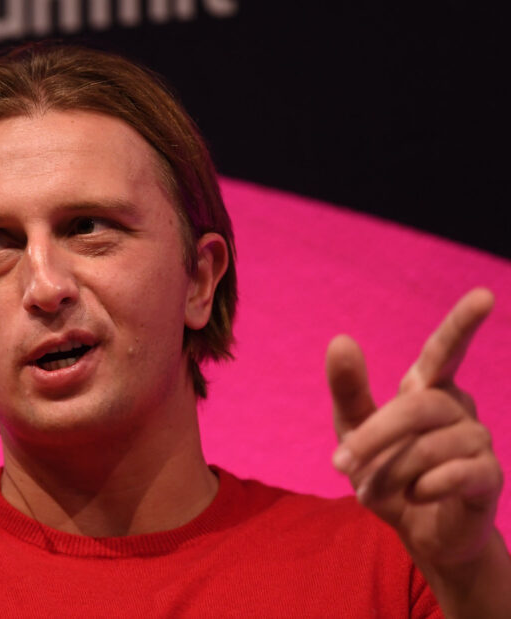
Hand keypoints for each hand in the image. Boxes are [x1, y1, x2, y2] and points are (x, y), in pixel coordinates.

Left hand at [326, 287, 502, 568]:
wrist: (418, 531)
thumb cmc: (386, 472)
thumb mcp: (354, 430)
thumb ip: (348, 388)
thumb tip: (341, 338)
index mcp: (427, 390)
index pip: (445, 351)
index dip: (463, 324)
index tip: (484, 296)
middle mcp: (458, 409)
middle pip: (418, 408)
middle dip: (375, 436)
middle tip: (339, 464)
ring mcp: (478, 442)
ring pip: (429, 447)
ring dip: (390, 473)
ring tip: (372, 492)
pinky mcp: (489, 477)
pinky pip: (456, 473)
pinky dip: (424, 487)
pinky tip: (415, 496)